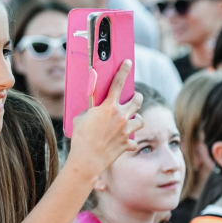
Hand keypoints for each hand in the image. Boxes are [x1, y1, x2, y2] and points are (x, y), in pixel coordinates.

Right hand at [67, 62, 142, 181]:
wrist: (87, 159)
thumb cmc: (80, 138)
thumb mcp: (81, 118)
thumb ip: (90, 112)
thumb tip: (93, 112)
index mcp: (108, 107)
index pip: (118, 83)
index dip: (124, 70)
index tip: (128, 63)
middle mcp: (121, 117)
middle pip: (137, 101)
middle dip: (137, 97)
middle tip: (134, 98)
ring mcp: (126, 131)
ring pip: (140, 120)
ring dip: (136, 119)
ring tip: (132, 120)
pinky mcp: (127, 144)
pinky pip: (133, 142)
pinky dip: (130, 142)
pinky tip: (125, 142)